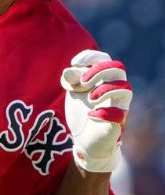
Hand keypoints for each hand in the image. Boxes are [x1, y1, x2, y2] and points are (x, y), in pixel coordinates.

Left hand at [60, 50, 132, 172]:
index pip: (106, 59)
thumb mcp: (73, 92)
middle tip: (83, 82)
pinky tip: (90, 115)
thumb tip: (68, 71)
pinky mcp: (117, 122)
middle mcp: (115, 88)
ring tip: (89, 99)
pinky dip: (104, 113)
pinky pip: (120, 114)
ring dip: (105, 90)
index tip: (75, 63)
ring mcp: (119, 105)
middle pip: (119, 68)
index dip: (92, 57)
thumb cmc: (81, 110)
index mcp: (104, 78)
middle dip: (99, 71)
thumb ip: (71, 80)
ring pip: (126, 88)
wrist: (83, 138)